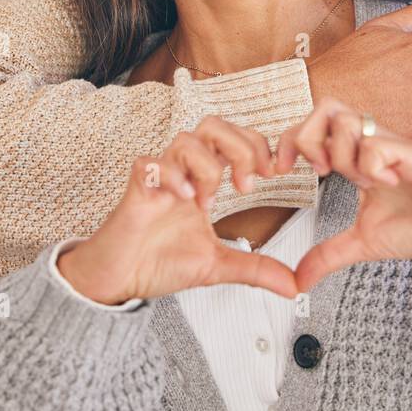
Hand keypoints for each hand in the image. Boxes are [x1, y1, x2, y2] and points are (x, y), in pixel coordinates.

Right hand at [57, 117, 299, 304]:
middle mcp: (184, 172)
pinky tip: (185, 201)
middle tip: (247, 183)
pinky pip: (151, 164)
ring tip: (208, 202)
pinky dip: (173, 177)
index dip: (258, 145)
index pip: (236, 137)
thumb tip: (294, 285)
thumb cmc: (159, 262)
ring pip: (186, 139)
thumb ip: (257, 269)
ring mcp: (160, 178)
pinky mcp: (136, 190)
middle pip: (214, 125)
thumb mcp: (219, 266)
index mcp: (204, 180)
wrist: (117, 280)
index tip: (272, 173)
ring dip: (208, 167)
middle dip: (240, 146)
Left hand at [277, 98, 411, 292]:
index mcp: (361, 157)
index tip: (281, 170)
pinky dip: (371, 166)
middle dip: (308, 139)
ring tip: (362, 183)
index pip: (316, 124)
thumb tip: (297, 280)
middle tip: (319, 172)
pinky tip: (387, 184)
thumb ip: (329, 254)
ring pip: (350, 121)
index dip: (291, 141)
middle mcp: (377, 144)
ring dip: (343, 155)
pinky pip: (380, 144)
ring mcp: (397, 146)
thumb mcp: (365, 243)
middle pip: (327, 107)